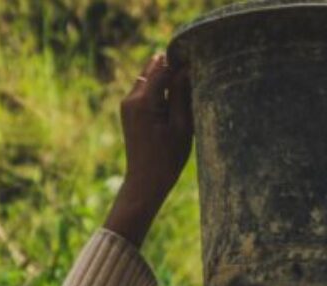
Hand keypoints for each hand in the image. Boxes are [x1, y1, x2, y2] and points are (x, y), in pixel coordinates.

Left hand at [105, 54, 192, 246]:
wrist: (146, 181)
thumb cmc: (168, 158)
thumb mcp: (182, 126)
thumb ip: (181, 95)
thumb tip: (186, 70)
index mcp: (143, 101)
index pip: (162, 69)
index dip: (181, 64)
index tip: (199, 65)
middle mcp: (131, 99)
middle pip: (152, 70)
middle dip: (172, 69)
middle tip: (194, 76)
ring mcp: (127, 105)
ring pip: (148, 79)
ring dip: (166, 80)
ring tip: (187, 91)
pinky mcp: (129, 112)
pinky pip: (145, 92)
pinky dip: (159, 91)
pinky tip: (175, 102)